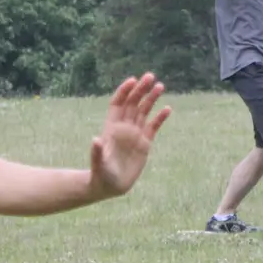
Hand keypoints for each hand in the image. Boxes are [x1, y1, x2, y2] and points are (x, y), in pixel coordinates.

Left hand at [86, 73, 170, 198]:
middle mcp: (124, 128)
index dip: (124, 91)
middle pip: (133, 103)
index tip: (133, 81)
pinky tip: (167, 109)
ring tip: (160, 86)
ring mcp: (135, 135)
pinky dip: (160, 118)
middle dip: (141, 89)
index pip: (118, 104)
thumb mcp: (98, 164)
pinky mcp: (145, 144)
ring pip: (144, 111)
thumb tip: (95, 139)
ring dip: (151, 99)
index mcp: (111, 128)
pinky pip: (153, 127)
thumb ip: (96, 152)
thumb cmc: (101, 174)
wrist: (110, 186)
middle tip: (150, 76)